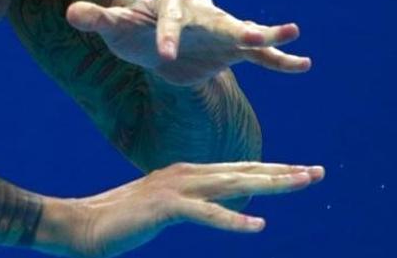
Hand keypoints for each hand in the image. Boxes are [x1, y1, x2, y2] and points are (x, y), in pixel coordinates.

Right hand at [36, 161, 325, 256]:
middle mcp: (183, 174)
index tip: (302, 172)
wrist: (80, 225)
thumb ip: (190, 204)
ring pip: (232, 184)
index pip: (237, 171)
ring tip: (300, 184)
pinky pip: (206, 214)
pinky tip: (258, 224)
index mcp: (184, 174)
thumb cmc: (119, 222)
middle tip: (317, 173)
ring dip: (269, 184)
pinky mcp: (164, 207)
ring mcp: (174, 188)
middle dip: (282, 172)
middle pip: (242, 172)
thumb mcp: (163, 209)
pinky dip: (233, 219)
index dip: (271, 170)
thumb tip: (218, 205)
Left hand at [66, 0, 308, 85]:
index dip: (166, 35)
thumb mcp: (114, 27)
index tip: (163, 57)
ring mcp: (219, 30)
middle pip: (216, 18)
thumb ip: (97, 18)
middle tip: (247, 35)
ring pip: (243, 31)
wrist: (154, 46)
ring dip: (264, 34)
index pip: (169, 16)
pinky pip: (259, 55)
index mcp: (170, 3)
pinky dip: (279, 58)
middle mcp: (200, 12)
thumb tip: (73, 12)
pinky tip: (303, 64)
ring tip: (290, 32)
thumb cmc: (132, 32)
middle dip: (230, 26)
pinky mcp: (231, 50)